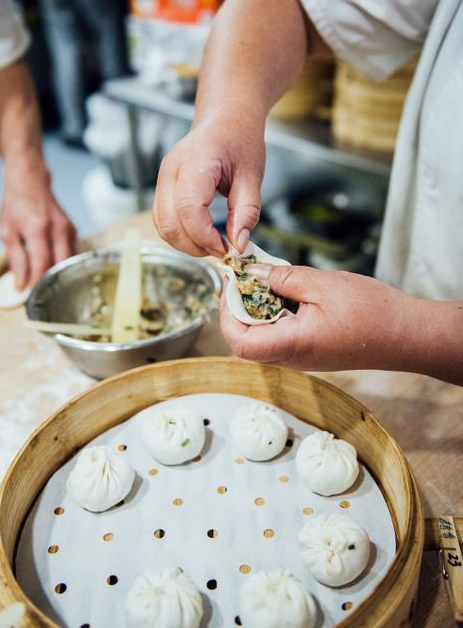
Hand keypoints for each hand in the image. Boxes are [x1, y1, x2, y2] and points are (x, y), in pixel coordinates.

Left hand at [0, 164, 76, 288]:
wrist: (30, 182)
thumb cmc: (16, 206)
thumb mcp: (7, 233)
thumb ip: (16, 260)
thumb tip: (21, 284)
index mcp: (38, 229)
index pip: (42, 263)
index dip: (37, 282)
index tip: (29, 293)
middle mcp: (57, 229)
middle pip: (61, 265)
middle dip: (51, 282)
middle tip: (40, 292)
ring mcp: (69, 229)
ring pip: (69, 261)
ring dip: (59, 274)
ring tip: (47, 283)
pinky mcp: (73, 229)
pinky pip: (71, 252)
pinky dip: (63, 263)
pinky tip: (54, 267)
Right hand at [153, 116, 264, 256]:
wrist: (225, 119)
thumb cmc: (240, 141)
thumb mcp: (253, 176)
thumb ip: (246, 212)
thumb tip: (239, 245)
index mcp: (195, 162)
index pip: (189, 208)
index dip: (205, 236)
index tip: (226, 248)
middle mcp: (171, 171)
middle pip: (169, 222)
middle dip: (194, 245)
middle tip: (222, 251)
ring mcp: (163, 179)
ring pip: (162, 225)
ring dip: (185, 243)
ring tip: (213, 244)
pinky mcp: (163, 188)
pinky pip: (163, 220)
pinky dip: (180, 234)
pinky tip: (202, 236)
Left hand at [220, 264, 419, 372]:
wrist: (407, 335)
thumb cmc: (373, 312)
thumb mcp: (323, 284)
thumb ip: (283, 279)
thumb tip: (253, 273)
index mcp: (293, 344)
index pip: (239, 341)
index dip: (226, 313)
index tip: (232, 285)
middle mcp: (293, 359)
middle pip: (246, 343)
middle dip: (238, 310)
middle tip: (245, 280)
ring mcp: (302, 359)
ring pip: (262, 340)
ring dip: (256, 312)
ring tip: (267, 282)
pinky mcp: (312, 353)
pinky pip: (281, 338)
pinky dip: (275, 316)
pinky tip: (287, 293)